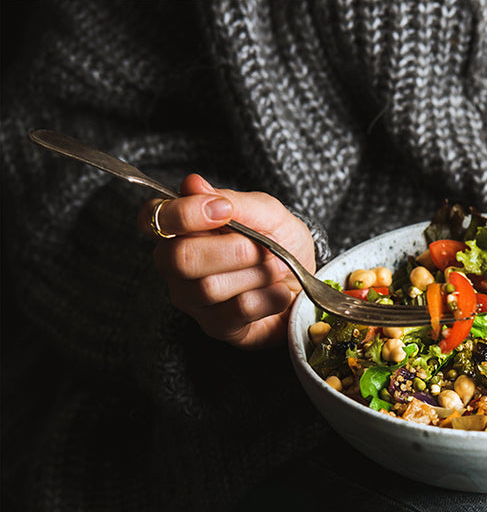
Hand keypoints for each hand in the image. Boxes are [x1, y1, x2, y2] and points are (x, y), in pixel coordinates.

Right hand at [142, 174, 315, 347]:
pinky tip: (279, 293)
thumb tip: (192, 184)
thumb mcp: (268, 214)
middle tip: (264, 247)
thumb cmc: (281, 244)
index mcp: (181, 229)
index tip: (224, 210)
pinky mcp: (217, 327)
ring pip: (210, 287)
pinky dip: (269, 297)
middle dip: (233, 250)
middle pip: (180, 258)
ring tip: (277, 268)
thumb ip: (233, 201)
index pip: (153, 218)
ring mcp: (192, 299)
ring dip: (257, 273)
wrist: (308, 283)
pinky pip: (238, 311)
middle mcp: (176, 265)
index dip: (183, 214)